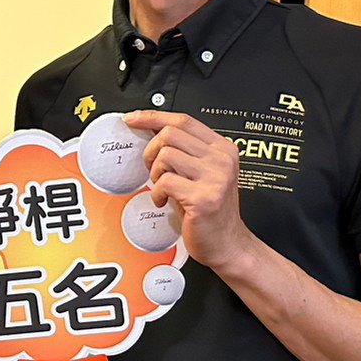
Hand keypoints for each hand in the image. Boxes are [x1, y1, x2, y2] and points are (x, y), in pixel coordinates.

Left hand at [126, 110, 252, 270]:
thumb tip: (151, 130)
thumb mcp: (201, 174)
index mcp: (222, 149)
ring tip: (163, 188)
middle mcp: (221, 160)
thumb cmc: (210, 211)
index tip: (133, 119)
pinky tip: (165, 201)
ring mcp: (215, 178)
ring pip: (165, 155)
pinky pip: (165, 182)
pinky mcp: (203, 198)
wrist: (227, 244)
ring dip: (155, 174)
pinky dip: (157, 193)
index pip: (183, 120)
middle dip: (151, 151)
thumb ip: (183, 152)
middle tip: (153, 169)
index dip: (153, 117)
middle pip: (170, 133)